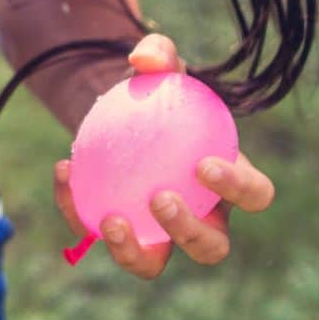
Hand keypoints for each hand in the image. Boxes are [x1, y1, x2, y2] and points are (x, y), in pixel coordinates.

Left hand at [53, 32, 275, 280]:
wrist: (115, 112)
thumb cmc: (153, 92)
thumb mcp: (160, 67)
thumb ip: (159, 55)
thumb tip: (143, 59)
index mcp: (229, 181)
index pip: (255, 194)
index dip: (239, 188)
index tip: (203, 164)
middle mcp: (201, 218)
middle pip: (211, 247)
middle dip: (190, 233)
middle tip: (160, 198)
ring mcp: (157, 236)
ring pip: (154, 264)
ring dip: (134, 252)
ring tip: (111, 219)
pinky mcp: (114, 236)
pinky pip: (94, 236)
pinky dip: (75, 208)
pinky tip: (64, 169)